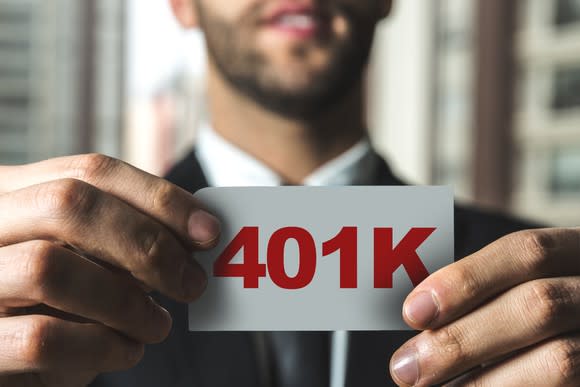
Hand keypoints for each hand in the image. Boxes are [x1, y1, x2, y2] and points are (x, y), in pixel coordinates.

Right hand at [0, 154, 219, 385]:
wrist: (6, 351)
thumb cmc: (51, 300)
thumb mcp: (83, 257)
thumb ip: (123, 237)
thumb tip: (199, 233)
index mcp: (14, 193)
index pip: (91, 171)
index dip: (159, 197)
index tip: (209, 230)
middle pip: (69, 203)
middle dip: (147, 243)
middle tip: (192, 282)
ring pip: (49, 267)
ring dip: (126, 301)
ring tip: (159, 325)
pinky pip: (41, 338)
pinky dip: (101, 346)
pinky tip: (127, 351)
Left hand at [389, 228, 579, 385]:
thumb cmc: (539, 318)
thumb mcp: (523, 289)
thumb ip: (486, 295)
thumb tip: (420, 314)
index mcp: (577, 255)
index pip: (528, 252)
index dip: (466, 279)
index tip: (413, 311)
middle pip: (537, 306)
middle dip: (462, 339)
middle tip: (407, 369)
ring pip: (560, 360)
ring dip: (483, 382)